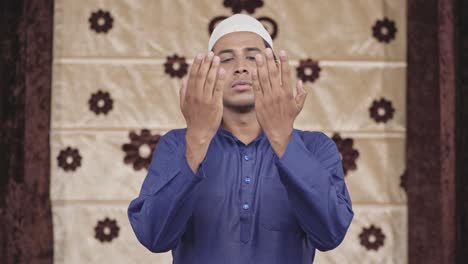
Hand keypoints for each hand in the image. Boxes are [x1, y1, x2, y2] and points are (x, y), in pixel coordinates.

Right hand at [180, 52, 225, 171]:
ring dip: (214, 68)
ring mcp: (206, 100)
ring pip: (210, 80)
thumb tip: (184, 79)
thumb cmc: (192, 118)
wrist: (199, 132)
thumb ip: (183, 92)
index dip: (196, 64)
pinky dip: (220, 79)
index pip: (192, 75)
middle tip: (210, 53)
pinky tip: (222, 71)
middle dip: (206, 63)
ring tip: (217, 58)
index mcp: (189, 94)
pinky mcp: (215, 105)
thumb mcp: (183, 105)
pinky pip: (218, 89)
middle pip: (201, 75)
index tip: (200, 54)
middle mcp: (197, 95)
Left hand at [252, 48, 306, 156]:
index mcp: (288, 93)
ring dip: (260, 66)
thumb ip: (300, 94)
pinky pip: (256, 88)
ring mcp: (267, 98)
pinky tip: (253, 69)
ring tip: (257, 56)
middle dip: (269, 60)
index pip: (286, 74)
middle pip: (273, 73)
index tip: (282, 52)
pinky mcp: (259, 102)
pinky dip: (254, 78)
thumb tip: (299, 81)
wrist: (278, 132)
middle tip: (266, 49)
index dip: (284, 62)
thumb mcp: (298, 106)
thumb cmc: (288, 118)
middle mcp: (277, 94)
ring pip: (263, 79)